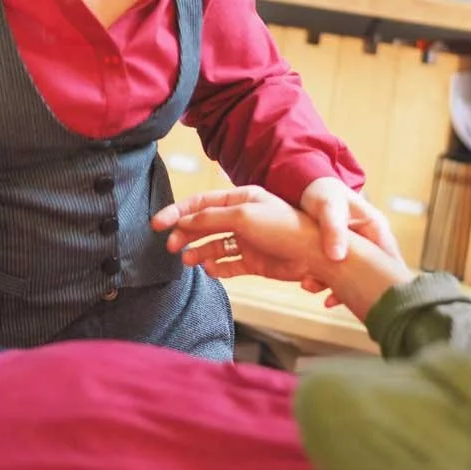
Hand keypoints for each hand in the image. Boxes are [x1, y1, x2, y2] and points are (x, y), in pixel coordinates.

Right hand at [152, 185, 321, 281]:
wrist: (313, 255)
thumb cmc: (283, 227)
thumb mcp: (243, 216)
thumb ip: (211, 218)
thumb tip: (184, 221)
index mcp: (240, 199)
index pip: (201, 203)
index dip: (178, 212)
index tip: (158, 223)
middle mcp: (242, 218)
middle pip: (204, 225)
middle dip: (185, 234)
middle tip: (170, 246)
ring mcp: (247, 240)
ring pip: (214, 246)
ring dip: (198, 252)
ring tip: (186, 260)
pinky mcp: (254, 261)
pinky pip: (228, 264)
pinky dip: (217, 268)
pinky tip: (209, 270)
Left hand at [300, 178, 403, 307]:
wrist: (306, 188)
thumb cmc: (323, 193)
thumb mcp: (328, 207)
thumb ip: (333, 229)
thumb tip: (338, 257)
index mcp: (376, 229)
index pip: (391, 259)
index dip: (389, 280)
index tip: (383, 299)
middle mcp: (370, 242)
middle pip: (374, 273)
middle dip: (359, 290)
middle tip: (345, 303)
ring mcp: (356, 251)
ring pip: (354, 276)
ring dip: (339, 287)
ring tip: (326, 300)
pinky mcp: (341, 256)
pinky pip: (339, 274)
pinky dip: (327, 282)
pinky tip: (312, 288)